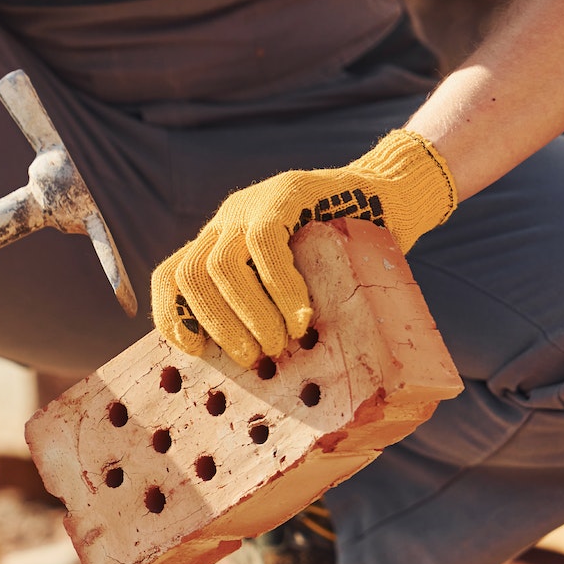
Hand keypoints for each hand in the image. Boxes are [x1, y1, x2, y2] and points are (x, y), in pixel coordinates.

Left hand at [150, 130, 457, 364]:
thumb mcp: (297, 285)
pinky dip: (280, 289)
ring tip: (279, 344)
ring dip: (248, 315)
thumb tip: (258, 369)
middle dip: (217, 326)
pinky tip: (300, 316)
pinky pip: (266, 245)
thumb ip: (269, 310)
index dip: (172, 317)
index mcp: (220, 243)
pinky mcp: (285, 194)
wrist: (393, 199)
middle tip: (253, 359)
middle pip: (189, 275)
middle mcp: (228, 220)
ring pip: (220, 265)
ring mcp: (253, 204)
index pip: (169, 276)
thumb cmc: (347, 259)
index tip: (198, 352)